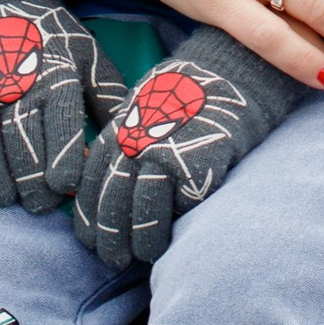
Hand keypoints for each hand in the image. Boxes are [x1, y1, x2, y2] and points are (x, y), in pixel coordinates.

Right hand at [0, 0, 123, 210]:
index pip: (60, 124)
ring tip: (4, 198)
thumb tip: (129, 143)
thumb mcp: (87, 56)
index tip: (64, 187)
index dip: (62, 163)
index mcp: (55, 74)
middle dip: (30, 183)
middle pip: (20, 144)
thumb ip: (108, 99)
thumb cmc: (49, 37)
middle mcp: (14, 82)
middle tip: (38, 204)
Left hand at [72, 28, 304, 269]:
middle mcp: (134, 142)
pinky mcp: (195, 165)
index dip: (88, 216)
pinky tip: (176, 241)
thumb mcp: (148, 105)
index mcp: (120, 127)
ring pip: (141, 211)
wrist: (235, 66)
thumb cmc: (194, 89)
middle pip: (110, 202)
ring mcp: (163, 154)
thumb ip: (127, 137)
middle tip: (110, 259)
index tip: (88, 238)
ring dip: (141, 241)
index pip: (90, 182)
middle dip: (107, 237)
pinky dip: (176, 226)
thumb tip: (112, 177)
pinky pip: (181, 206)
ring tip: (143, 258)